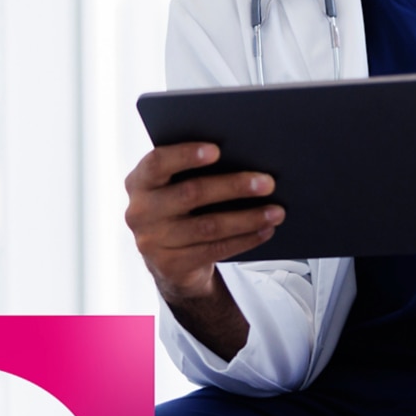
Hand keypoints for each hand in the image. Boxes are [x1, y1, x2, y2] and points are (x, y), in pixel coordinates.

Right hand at [125, 142, 283, 302]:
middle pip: (191, 194)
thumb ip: (191, 171)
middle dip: (233, 186)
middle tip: (268, 183)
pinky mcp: (171, 265)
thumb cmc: (180, 208)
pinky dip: (245, 239)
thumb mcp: (174, 187)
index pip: (157, 163)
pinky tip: (265, 230)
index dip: (186, 155)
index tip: (217, 150)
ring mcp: (152, 242)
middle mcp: (140, 211)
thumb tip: (243, 155)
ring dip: (248, 218)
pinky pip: (214, 250)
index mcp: (139, 182)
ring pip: (208, 226)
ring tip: (276, 211)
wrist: (168, 260)